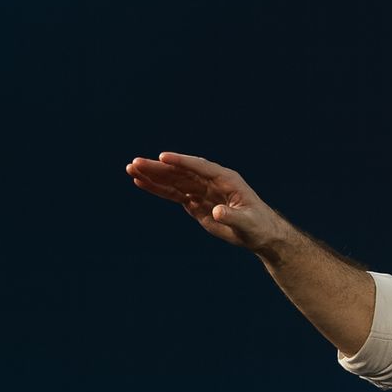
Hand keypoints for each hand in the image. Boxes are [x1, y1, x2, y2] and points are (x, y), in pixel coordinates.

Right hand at [126, 152, 288, 251]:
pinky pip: (174, 193)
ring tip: (131, 170)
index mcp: (226, 179)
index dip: (182, 162)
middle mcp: (211, 182)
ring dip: (153, 176)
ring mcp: (201, 191)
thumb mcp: (248, 222)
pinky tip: (141, 182)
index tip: (163, 157)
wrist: (261, 235)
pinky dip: (158, 189)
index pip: (200, 167)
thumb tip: (216, 212)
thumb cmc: (259, 226)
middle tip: (135, 163)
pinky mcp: (195, 203)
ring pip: (174, 181)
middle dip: (159, 168)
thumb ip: (232, 216)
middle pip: (181, 171)